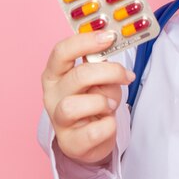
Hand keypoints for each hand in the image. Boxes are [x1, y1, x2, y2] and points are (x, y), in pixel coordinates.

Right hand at [41, 31, 135, 164]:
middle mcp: (52, 95)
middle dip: (109, 72)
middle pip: (78, 76)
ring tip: (110, 104)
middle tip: (126, 76)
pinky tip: (108, 122)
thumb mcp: (98, 78)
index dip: (86, 41)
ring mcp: (58, 120)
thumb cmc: (93, 100)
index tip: (109, 36)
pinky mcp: (70, 142)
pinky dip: (108, 125)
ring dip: (102, 102)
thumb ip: (101, 62)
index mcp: (55, 73)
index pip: (61, 51)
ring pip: (74, 106)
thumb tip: (112, 43)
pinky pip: (94, 131)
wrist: (92, 137)